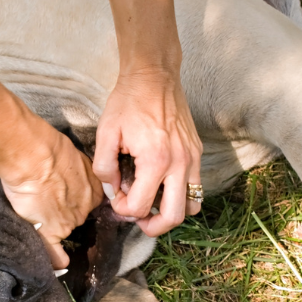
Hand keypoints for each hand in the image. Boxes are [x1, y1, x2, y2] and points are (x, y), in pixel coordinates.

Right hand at [0, 125, 102, 268]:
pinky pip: (56, 253)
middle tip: (49, 202)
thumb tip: (71, 172)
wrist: (32, 155)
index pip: (89, 200)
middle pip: (78, 215)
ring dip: (57, 229)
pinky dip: (56, 260)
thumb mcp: (73, 155)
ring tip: (39, 216)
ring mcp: (69, 221)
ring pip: (66, 230)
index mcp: (93, 188)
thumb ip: (77, 167)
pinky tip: (58, 263)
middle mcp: (86, 207)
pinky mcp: (50, 231)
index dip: (76, 199)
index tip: (66, 196)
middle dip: (67, 211)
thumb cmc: (48, 148)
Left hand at [94, 68, 201, 236]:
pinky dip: (181, 195)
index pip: (141, 206)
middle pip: (173, 217)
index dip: (124, 209)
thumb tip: (112, 190)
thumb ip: (104, 167)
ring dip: (171, 212)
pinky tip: (163, 185)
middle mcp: (179, 163)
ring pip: (191, 206)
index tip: (116, 197)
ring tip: (153, 204)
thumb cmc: (128, 101)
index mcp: (155, 160)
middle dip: (152, 226)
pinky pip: (196, 186)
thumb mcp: (106, 133)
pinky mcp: (197, 152)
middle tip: (138, 218)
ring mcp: (192, 158)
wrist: (154, 76)